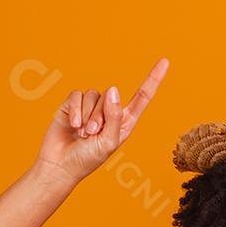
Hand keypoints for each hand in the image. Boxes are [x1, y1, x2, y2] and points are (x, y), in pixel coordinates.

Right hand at [36, 57, 169, 183]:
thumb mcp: (108, 142)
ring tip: (82, 134)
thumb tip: (113, 90)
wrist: (60, 165)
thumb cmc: (87, 159)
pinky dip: (76, 110)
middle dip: (100, 117)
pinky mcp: (73, 104)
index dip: (153, 79)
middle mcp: (109, 111)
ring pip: (94, 95)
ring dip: (87, 116)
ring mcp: (91, 107)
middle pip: (111, 96)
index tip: (165, 61)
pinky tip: (73, 125)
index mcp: (124, 121)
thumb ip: (114, 116)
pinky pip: (77, 95)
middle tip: (92, 135)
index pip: (142, 97)